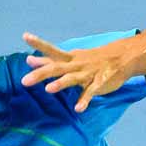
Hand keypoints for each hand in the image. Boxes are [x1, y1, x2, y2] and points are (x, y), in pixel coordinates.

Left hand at [20, 32, 135, 111]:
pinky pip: (90, 93)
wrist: (121, 57)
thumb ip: (49, 61)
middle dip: (40, 74)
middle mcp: (75, 65)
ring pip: (72, 78)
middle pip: (56, 68)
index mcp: (68, 58)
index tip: (25, 36)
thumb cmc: (91, 60)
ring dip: (60, 83)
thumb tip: (28, 60)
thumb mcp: (69, 58)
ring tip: (48, 89)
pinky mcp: (99, 84)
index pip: (51, 50)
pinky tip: (78, 109)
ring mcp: (87, 74)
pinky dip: (84, 101)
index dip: (38, 44)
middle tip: (24, 81)